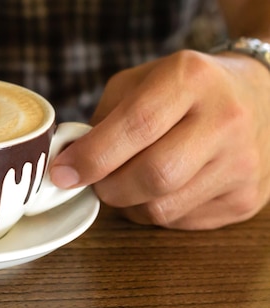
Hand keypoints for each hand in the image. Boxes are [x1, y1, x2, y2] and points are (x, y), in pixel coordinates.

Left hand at [50, 50, 269, 228]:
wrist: (258, 97)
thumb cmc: (184, 90)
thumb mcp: (139, 82)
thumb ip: (102, 118)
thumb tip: (70, 162)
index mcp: (190, 79)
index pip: (136, 125)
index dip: (92, 156)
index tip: (63, 173)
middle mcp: (224, 120)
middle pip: (154, 175)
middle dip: (109, 187)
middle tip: (96, 181)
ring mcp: (242, 164)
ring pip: (164, 208)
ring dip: (130, 204)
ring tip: (129, 183)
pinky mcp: (246, 199)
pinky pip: (181, 223)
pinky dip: (156, 212)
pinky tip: (161, 190)